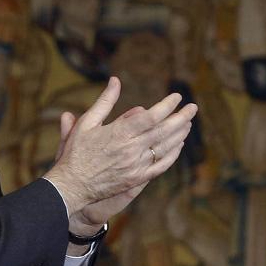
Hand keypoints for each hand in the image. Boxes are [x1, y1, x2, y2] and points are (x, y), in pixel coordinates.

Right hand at [43, 76, 196, 213]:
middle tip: (193, 107)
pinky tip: (178, 145)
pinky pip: (161, 166)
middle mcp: (131, 149)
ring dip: (180, 134)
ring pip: (165, 148)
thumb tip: (115, 80)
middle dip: (181, 117)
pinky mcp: (137, 179)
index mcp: (119, 133)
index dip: (167, 106)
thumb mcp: (87, 122)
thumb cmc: (76, 152)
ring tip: (188, 123)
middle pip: (164, 131)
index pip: (151, 116)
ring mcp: (136, 166)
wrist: (72, 185)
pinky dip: (172, 155)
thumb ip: (105, 101)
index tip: (177, 96)